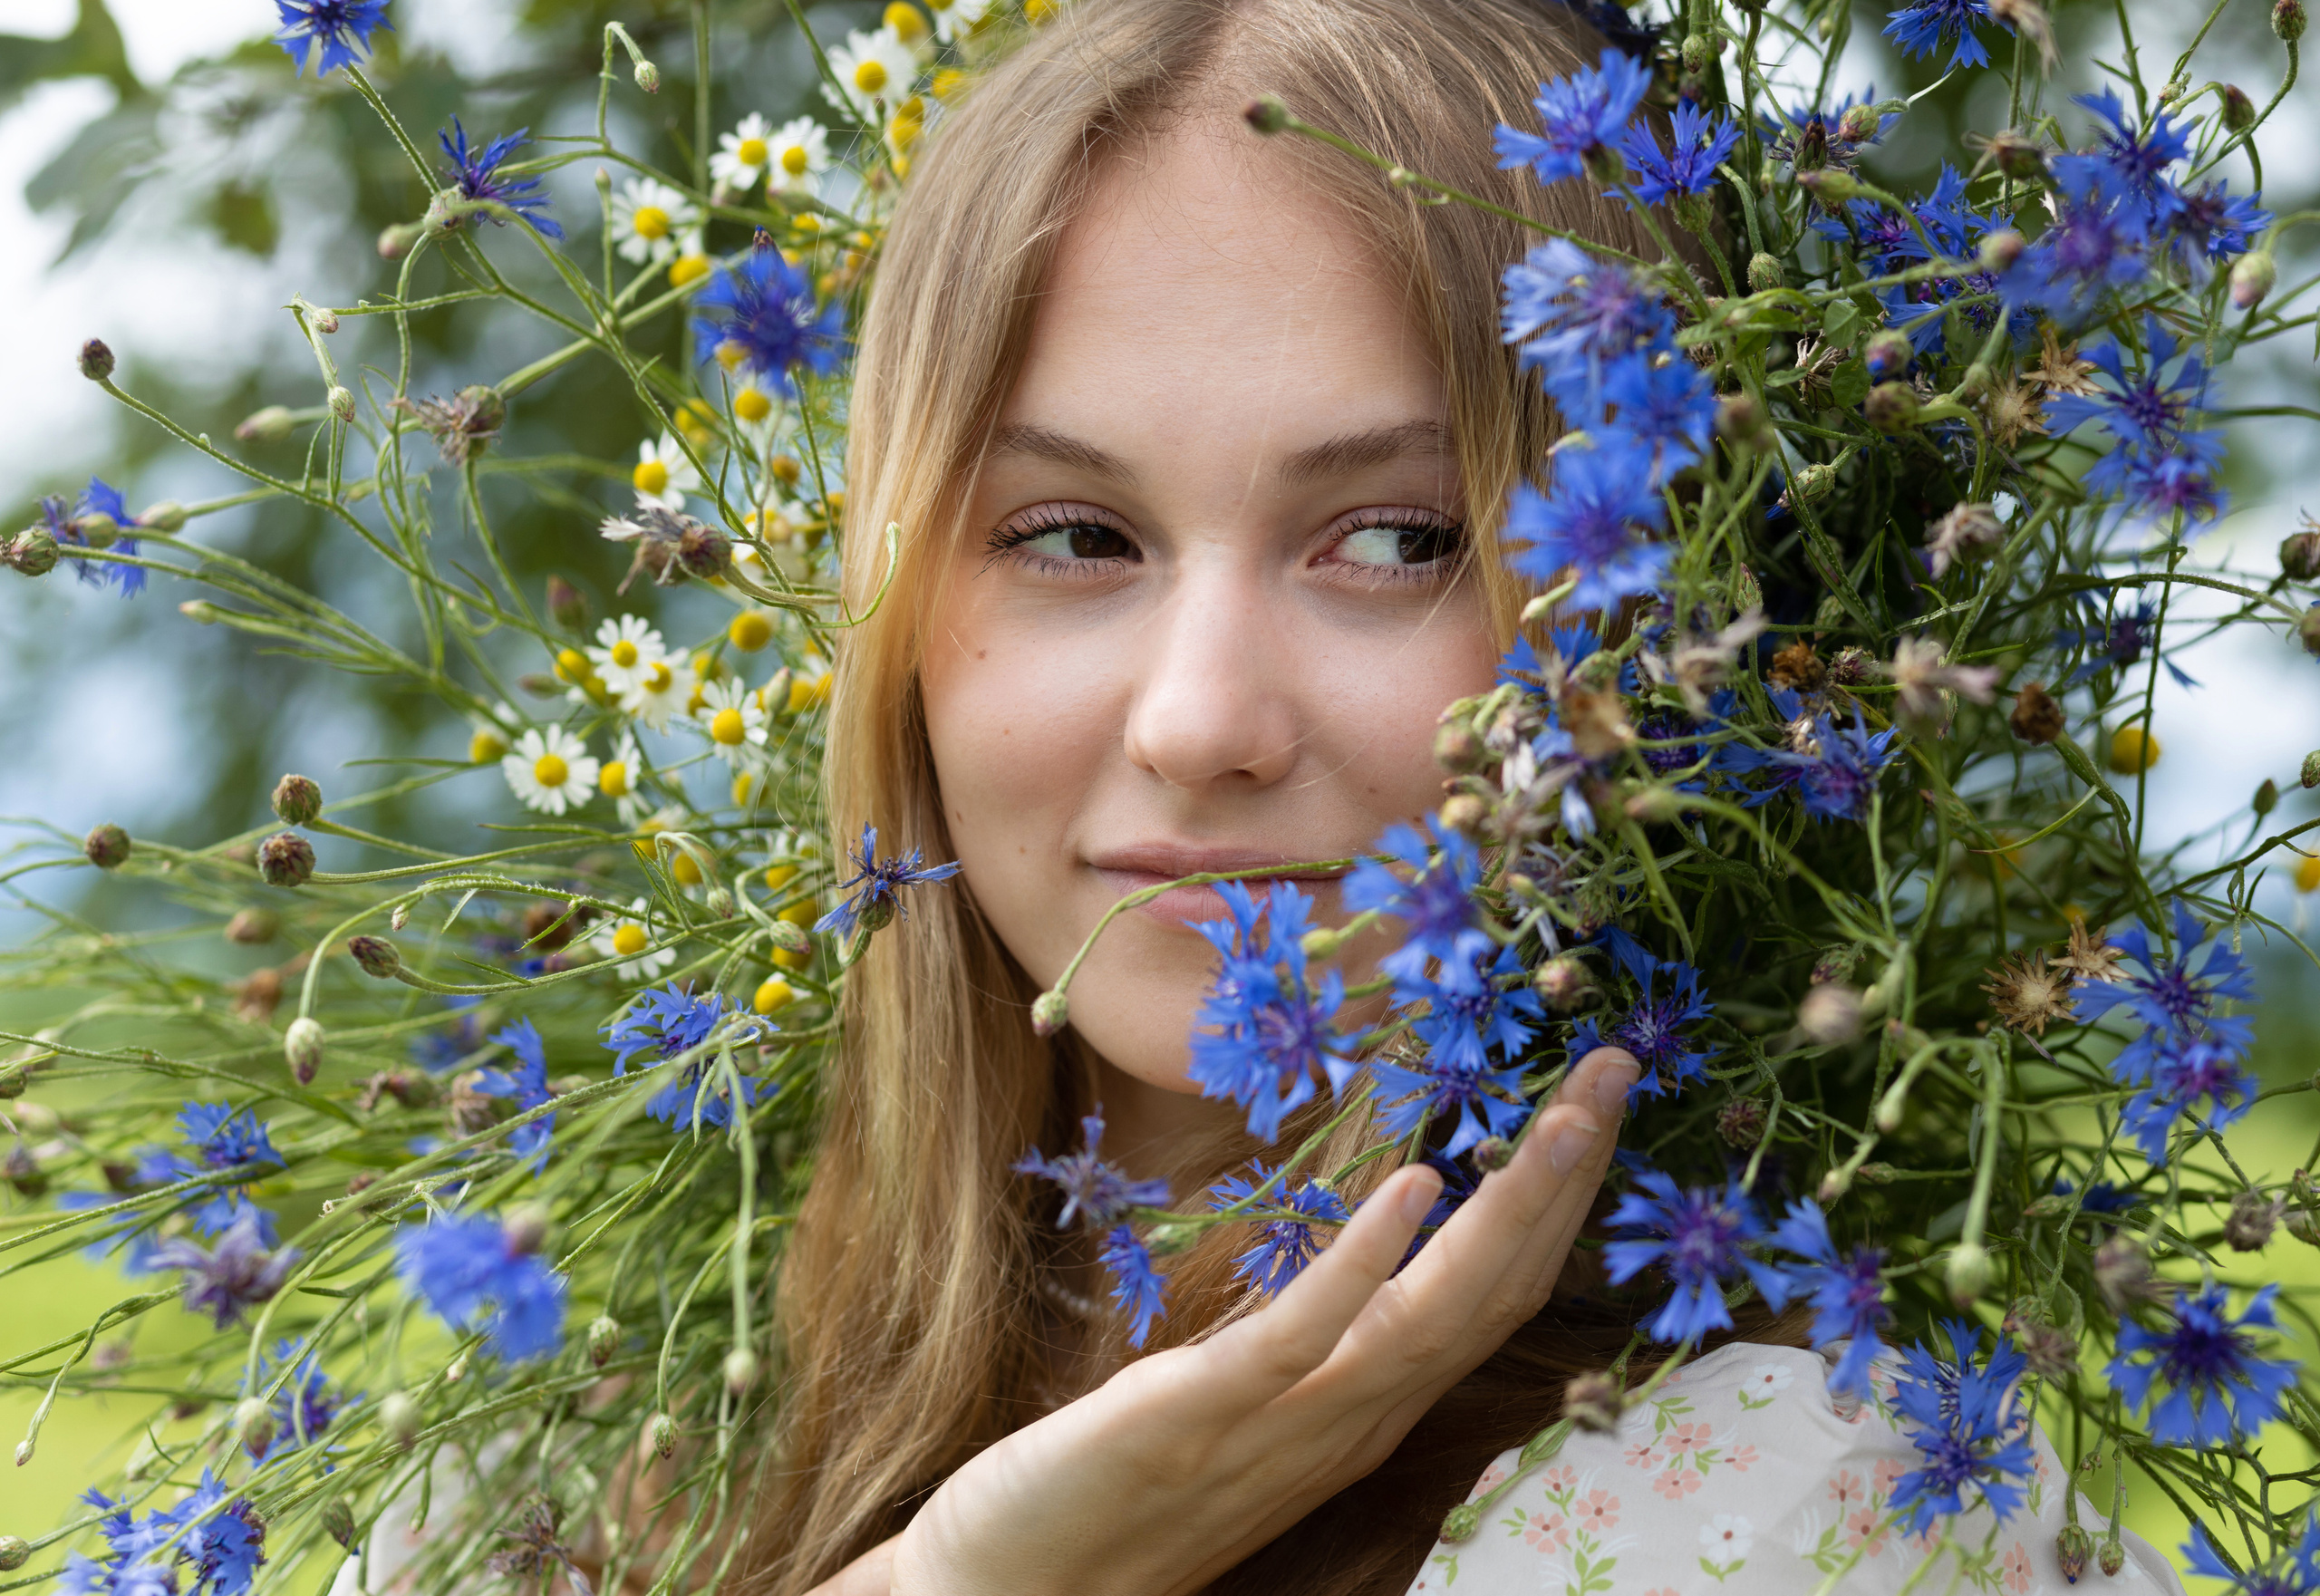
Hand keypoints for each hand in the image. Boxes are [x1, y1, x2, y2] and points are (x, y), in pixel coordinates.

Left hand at [885, 1046, 1640, 1595]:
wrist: (1012, 1591)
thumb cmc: (1121, 1490)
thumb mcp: (1239, 1402)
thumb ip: (1309, 1338)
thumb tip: (1368, 1244)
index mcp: (1362, 1405)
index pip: (1491, 1296)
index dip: (1556, 1200)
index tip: (1598, 1097)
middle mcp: (1351, 1418)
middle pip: (1491, 1291)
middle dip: (1563, 1178)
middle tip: (1615, 1066)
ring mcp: (1286, 1420)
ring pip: (1431, 1312)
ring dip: (1509, 1206)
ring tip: (1562, 1114)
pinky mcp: (1203, 1412)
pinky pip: (1307, 1335)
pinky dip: (1370, 1258)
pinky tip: (1420, 1184)